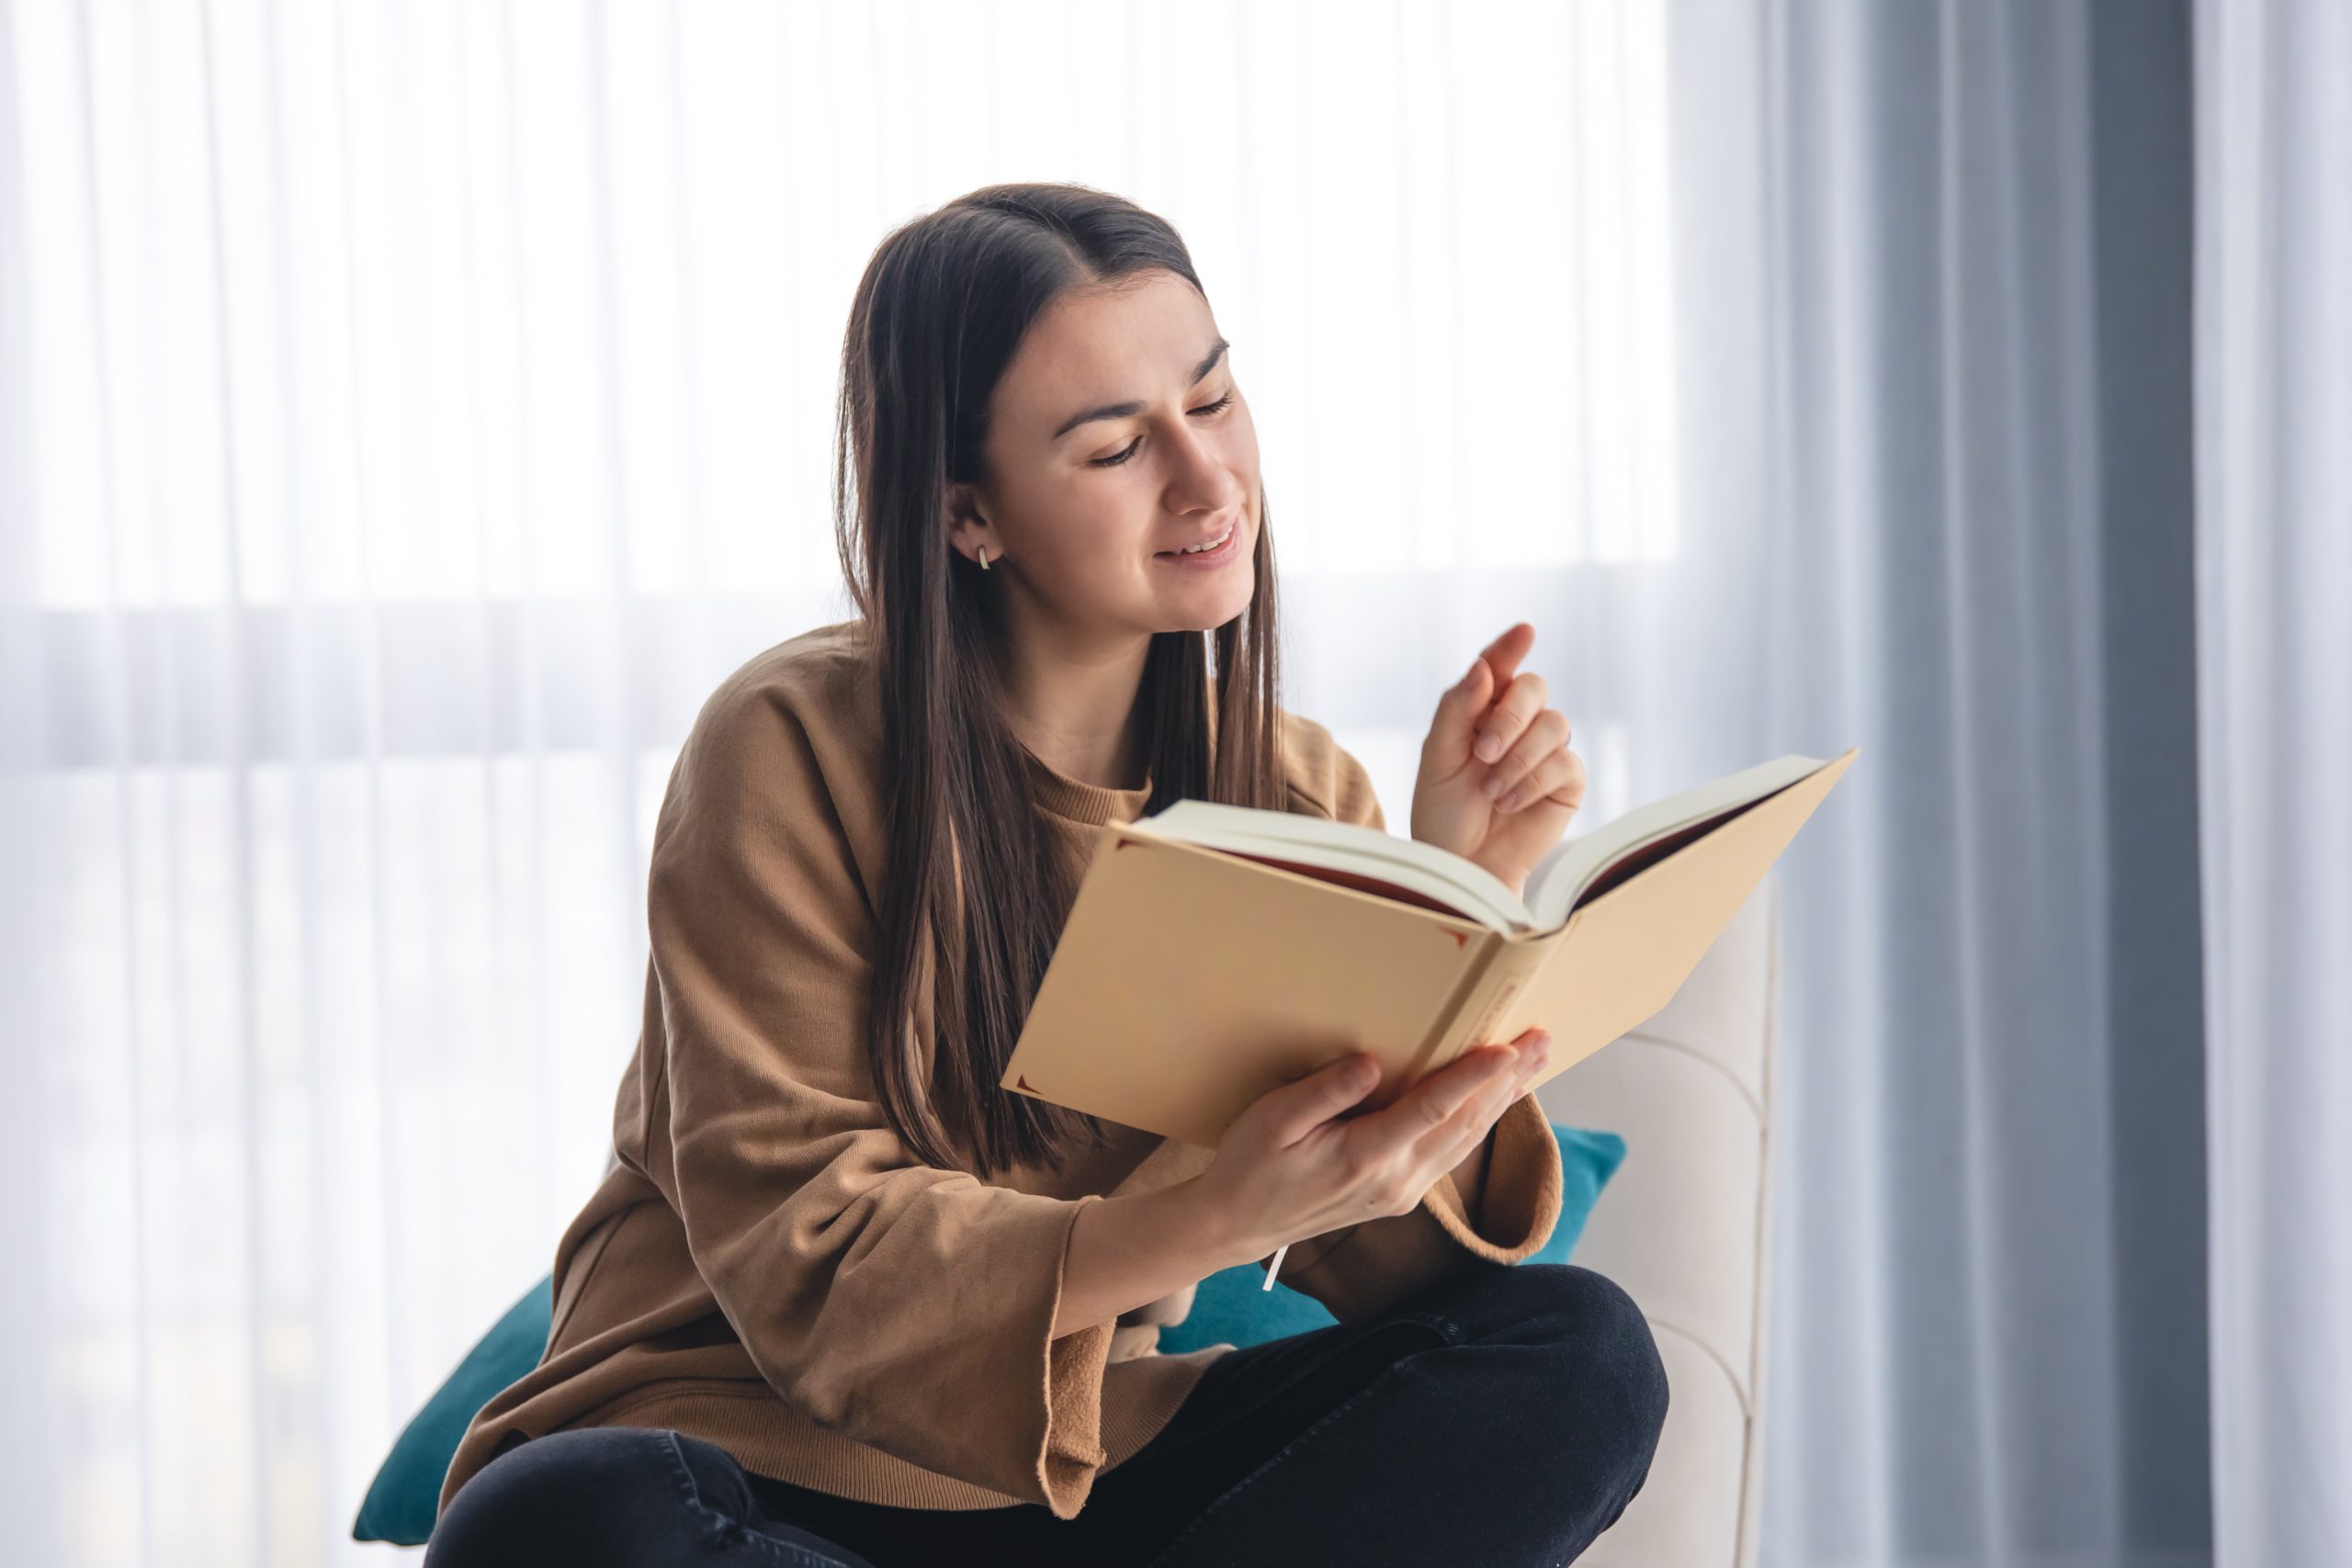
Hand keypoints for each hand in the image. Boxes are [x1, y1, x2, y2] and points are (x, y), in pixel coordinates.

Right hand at [1186, 1027, 1555, 1264]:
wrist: (1236, 1225)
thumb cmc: (1249, 1166)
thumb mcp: (1272, 1120)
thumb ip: (1324, 1092)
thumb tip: (1373, 1064)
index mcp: (1365, 1158)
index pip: (1433, 1110)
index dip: (1473, 1078)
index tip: (1508, 1049)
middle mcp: (1395, 1180)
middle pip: (1466, 1124)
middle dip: (1509, 1080)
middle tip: (1544, 1040)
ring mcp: (1402, 1191)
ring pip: (1466, 1140)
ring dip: (1503, 1099)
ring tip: (1534, 1062)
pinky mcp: (1400, 1194)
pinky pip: (1452, 1152)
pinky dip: (1479, 1120)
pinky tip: (1493, 1100)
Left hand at [1410, 622, 1587, 894]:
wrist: (1461, 865)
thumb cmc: (1443, 811)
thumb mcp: (1438, 758)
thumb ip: (1458, 710)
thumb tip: (1482, 667)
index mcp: (1481, 709)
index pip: (1498, 667)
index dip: (1510, 647)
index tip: (1524, 631)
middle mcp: (1517, 724)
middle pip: (1533, 687)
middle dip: (1510, 715)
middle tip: (1483, 752)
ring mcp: (1545, 750)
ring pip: (1554, 724)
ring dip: (1518, 758)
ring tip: (1491, 791)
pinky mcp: (1566, 781)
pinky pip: (1565, 762)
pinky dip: (1533, 782)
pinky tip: (1509, 803)